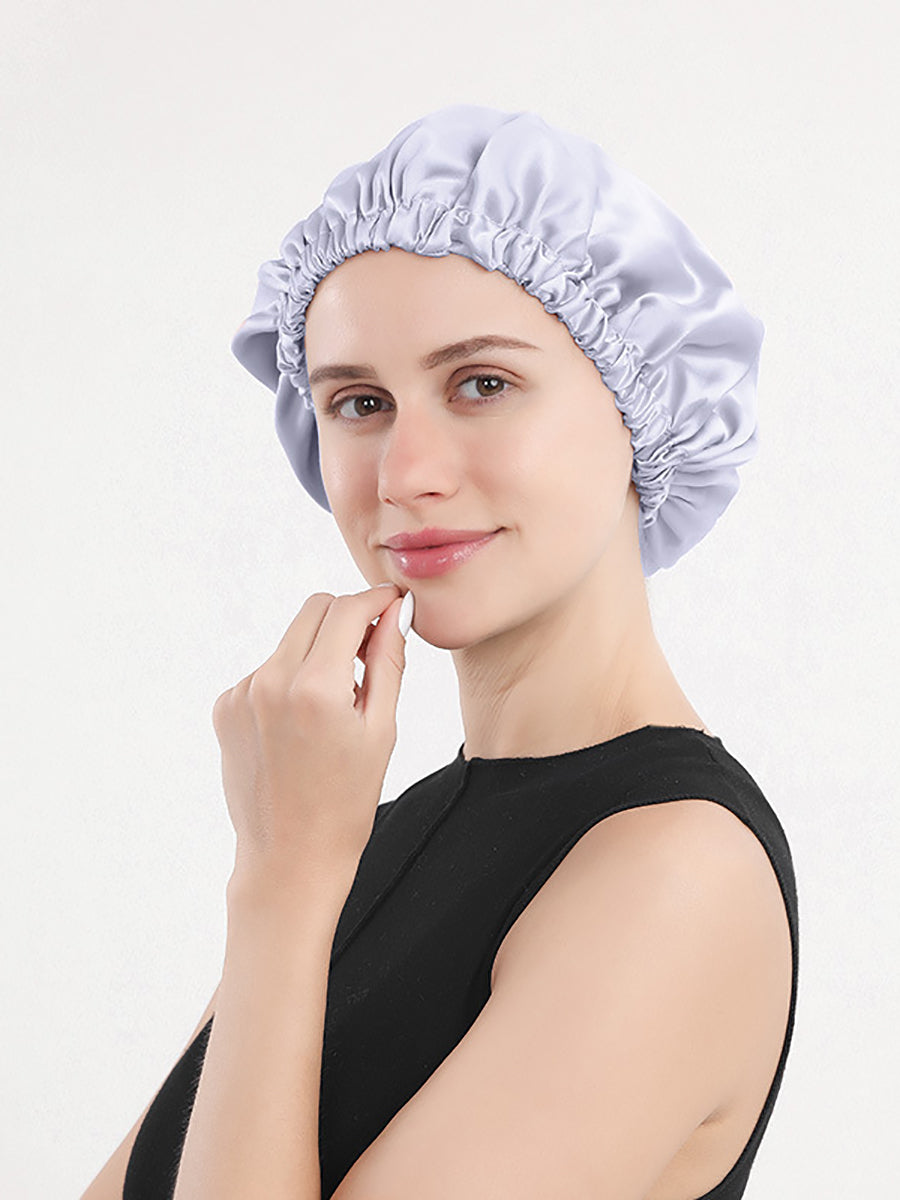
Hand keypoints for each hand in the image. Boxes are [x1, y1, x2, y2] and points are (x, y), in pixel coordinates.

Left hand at [211, 583, 409, 895]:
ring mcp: (241, 694)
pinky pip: (266, 670)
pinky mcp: (224, 707)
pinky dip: (289, 681)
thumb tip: (394, 611)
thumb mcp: (381, 730)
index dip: (376, 601)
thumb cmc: (346, 802)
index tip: (393, 604)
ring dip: (317, 653)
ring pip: (290, 640)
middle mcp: (270, 682)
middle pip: (314, 610)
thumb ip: (388, 660)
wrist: (290, 858)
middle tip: (370, 652)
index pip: (347, 609)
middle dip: (347, 618)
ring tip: (334, 708)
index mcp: (315, 688)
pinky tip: (301, 725)